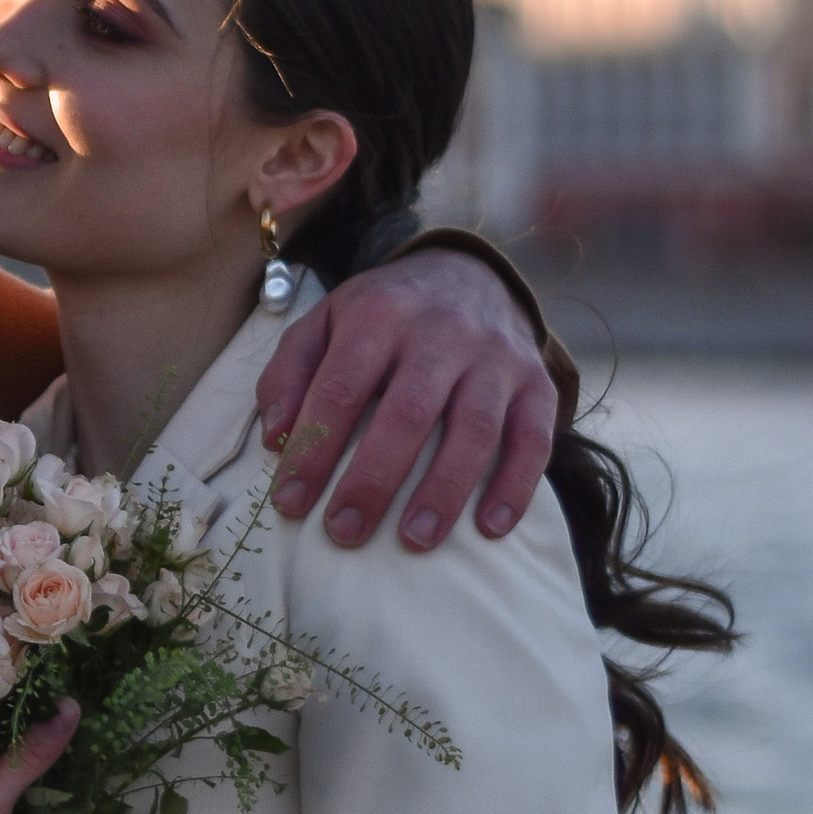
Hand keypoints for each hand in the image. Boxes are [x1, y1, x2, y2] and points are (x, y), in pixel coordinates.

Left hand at [256, 249, 555, 549]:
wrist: (469, 273)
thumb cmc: (384, 314)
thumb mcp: (324, 322)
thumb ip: (289, 374)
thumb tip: (276, 439)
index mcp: (379, 315)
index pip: (341, 389)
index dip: (314, 449)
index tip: (291, 502)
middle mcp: (442, 332)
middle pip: (408, 412)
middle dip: (373, 479)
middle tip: (345, 530)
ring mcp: (496, 357)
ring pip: (475, 429)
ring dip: (444, 490)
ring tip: (414, 540)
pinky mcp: (537, 382)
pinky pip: (535, 438)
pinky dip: (516, 485)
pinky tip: (489, 527)